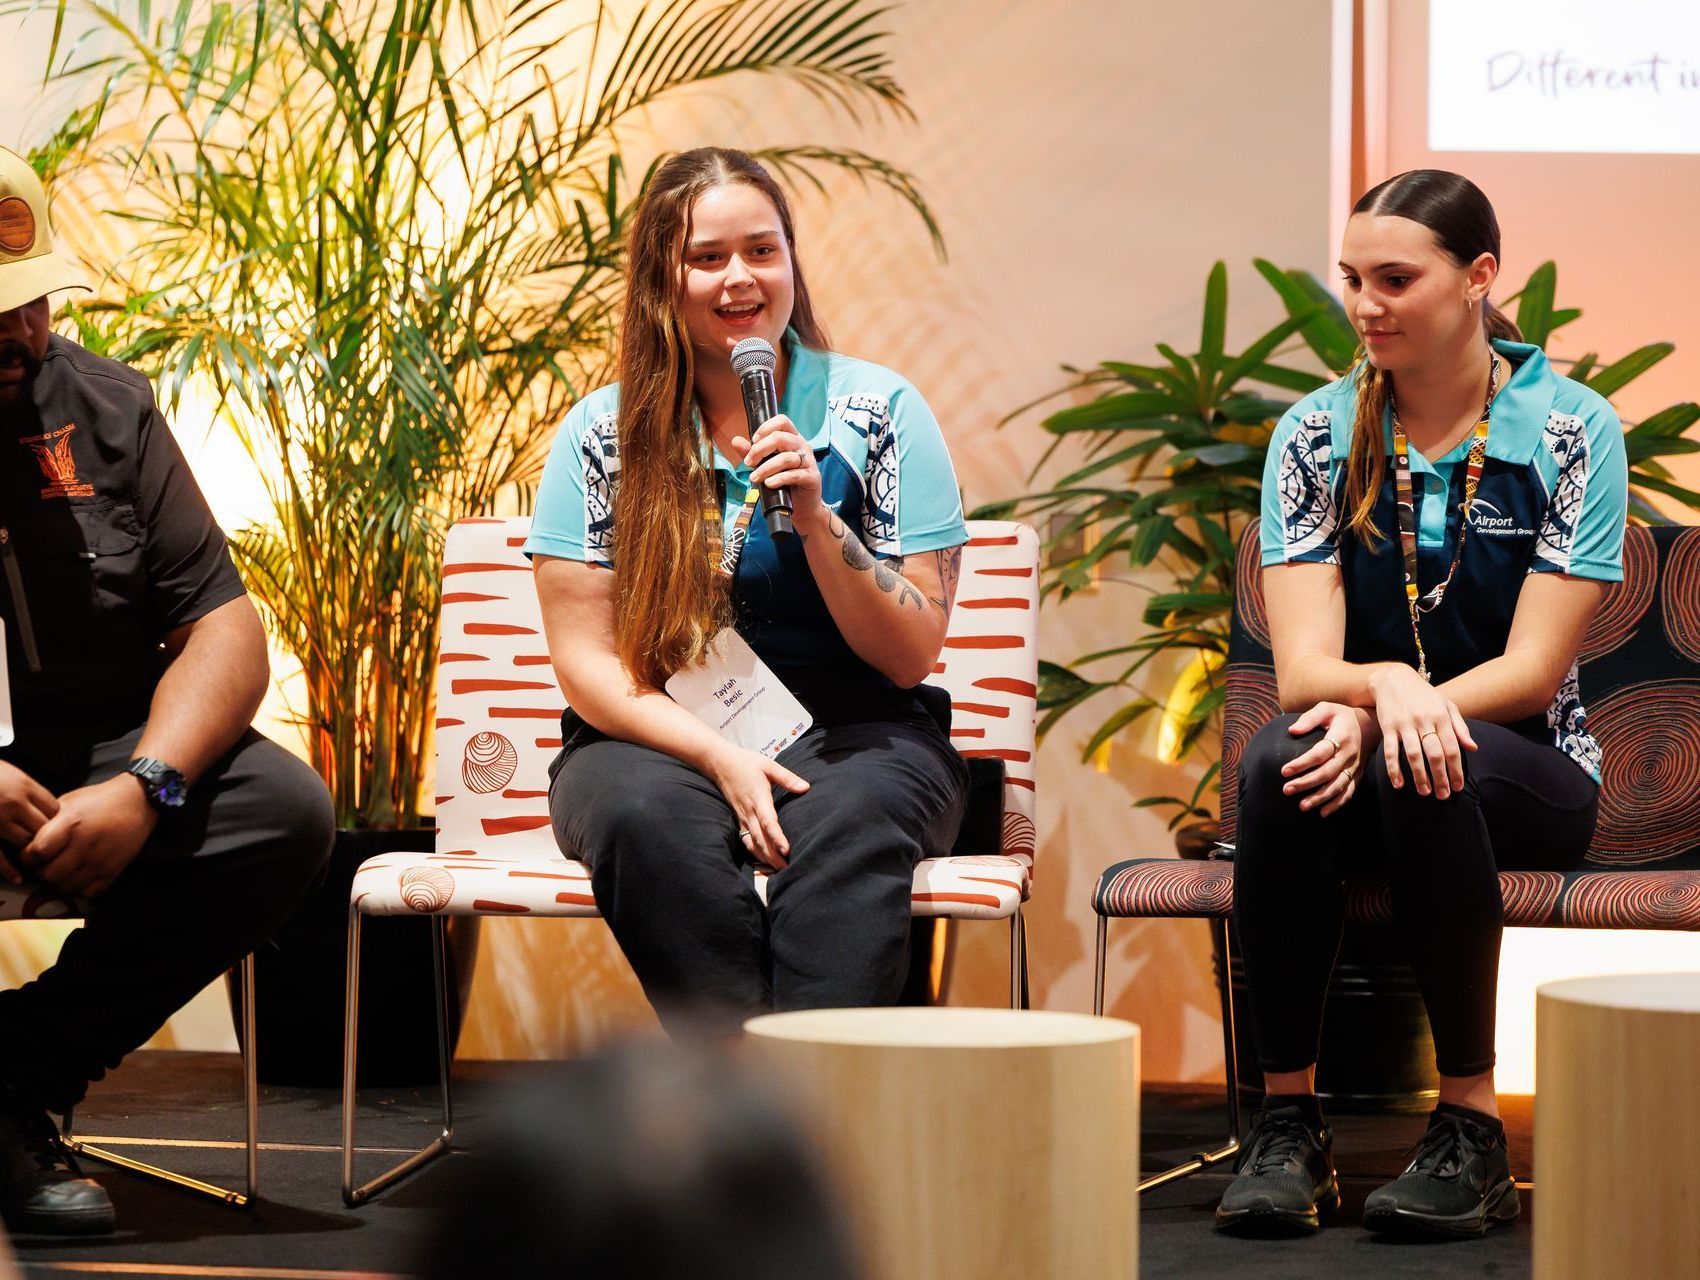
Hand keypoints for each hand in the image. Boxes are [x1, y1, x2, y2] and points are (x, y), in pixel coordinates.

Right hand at [0, 761, 58, 884]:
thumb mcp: (11, 774)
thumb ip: (28, 790)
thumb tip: (49, 809)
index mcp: (24, 786)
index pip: (54, 808)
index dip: (57, 820)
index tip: (57, 826)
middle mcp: (14, 803)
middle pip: (44, 827)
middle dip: (47, 838)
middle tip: (49, 846)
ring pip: (26, 842)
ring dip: (30, 851)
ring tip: (34, 858)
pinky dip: (9, 869)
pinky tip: (18, 877)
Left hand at [19, 775, 158, 897]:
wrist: (139, 801)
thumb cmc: (100, 799)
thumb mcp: (70, 802)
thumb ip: (49, 823)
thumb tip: (30, 843)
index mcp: (71, 823)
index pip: (38, 852)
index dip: (28, 856)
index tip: (31, 854)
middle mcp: (86, 843)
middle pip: (50, 874)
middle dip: (43, 871)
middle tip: (46, 864)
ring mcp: (101, 859)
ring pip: (67, 886)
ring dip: (60, 881)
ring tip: (64, 870)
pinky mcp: (114, 870)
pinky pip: (88, 892)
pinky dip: (80, 887)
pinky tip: (81, 874)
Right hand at [703, 743, 809, 869]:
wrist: (719, 763)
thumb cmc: (746, 762)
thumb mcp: (768, 765)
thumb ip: (787, 778)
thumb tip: (806, 787)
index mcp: (758, 798)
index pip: (768, 821)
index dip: (777, 837)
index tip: (786, 850)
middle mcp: (749, 811)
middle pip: (761, 838)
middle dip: (773, 855)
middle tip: (787, 869)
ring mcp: (742, 817)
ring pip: (753, 842)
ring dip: (765, 857)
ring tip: (778, 869)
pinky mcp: (738, 819)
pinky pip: (746, 839)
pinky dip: (754, 852)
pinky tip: (763, 861)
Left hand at [736, 414, 824, 533]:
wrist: (802, 505)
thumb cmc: (784, 482)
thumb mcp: (765, 465)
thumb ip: (752, 453)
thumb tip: (735, 440)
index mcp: (793, 438)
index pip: (782, 421)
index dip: (766, 428)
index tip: (753, 442)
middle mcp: (803, 446)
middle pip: (781, 438)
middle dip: (760, 450)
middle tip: (748, 463)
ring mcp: (809, 461)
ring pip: (786, 458)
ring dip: (766, 468)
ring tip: (755, 478)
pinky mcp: (812, 477)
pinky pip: (794, 474)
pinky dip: (778, 479)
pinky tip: (769, 484)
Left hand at [1282, 702, 1371, 817]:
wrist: (1370, 725)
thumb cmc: (1342, 716)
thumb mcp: (1327, 708)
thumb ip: (1309, 718)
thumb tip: (1292, 730)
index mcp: (1341, 737)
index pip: (1320, 753)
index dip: (1302, 763)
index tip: (1284, 771)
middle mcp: (1349, 754)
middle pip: (1327, 773)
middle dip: (1306, 783)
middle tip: (1286, 790)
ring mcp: (1355, 766)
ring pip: (1338, 786)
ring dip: (1320, 797)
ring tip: (1302, 806)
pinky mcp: (1357, 775)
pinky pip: (1349, 792)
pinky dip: (1337, 804)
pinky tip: (1323, 813)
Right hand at [1367, 664, 1476, 798]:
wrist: (1393, 679)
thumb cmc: (1423, 695)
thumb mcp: (1445, 705)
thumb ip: (1459, 727)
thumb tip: (1473, 748)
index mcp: (1441, 716)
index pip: (1452, 748)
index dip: (1456, 770)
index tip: (1458, 787)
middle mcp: (1424, 720)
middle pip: (1435, 754)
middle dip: (1441, 777)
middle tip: (1443, 796)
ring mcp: (1405, 724)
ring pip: (1414, 755)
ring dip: (1420, 776)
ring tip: (1425, 793)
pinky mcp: (1387, 726)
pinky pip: (1391, 751)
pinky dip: (1394, 768)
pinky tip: (1398, 783)